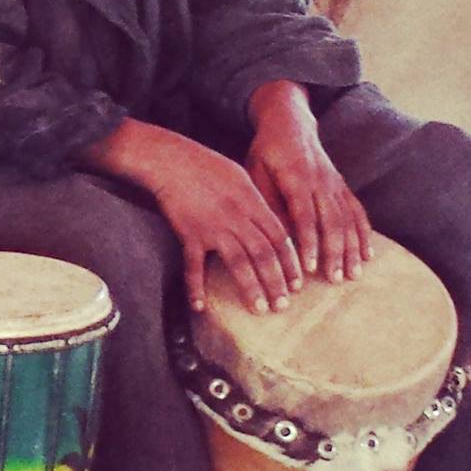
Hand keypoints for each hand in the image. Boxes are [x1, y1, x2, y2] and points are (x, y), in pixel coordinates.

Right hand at [138, 133, 301, 315]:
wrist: (172, 161)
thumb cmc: (208, 165)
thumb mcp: (241, 177)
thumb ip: (257, 203)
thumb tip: (272, 225)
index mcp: (252, 203)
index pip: (278, 238)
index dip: (290, 263)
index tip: (297, 284)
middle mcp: (237, 218)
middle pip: (263, 255)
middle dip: (276, 282)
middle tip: (283, 305)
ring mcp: (213, 228)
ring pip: (238, 263)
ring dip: (251, 288)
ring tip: (260, 309)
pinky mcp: (190, 234)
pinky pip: (194, 265)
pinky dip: (195, 287)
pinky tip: (199, 306)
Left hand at [245, 87, 370, 283]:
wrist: (290, 121)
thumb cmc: (267, 150)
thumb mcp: (256, 170)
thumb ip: (267, 200)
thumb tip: (275, 234)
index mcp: (296, 177)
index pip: (304, 216)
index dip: (308, 242)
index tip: (309, 267)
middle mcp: (320, 181)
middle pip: (332, 221)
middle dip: (335, 252)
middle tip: (334, 279)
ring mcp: (334, 183)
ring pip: (348, 218)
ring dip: (352, 248)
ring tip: (353, 274)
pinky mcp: (342, 185)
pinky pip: (357, 210)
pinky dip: (364, 233)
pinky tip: (368, 254)